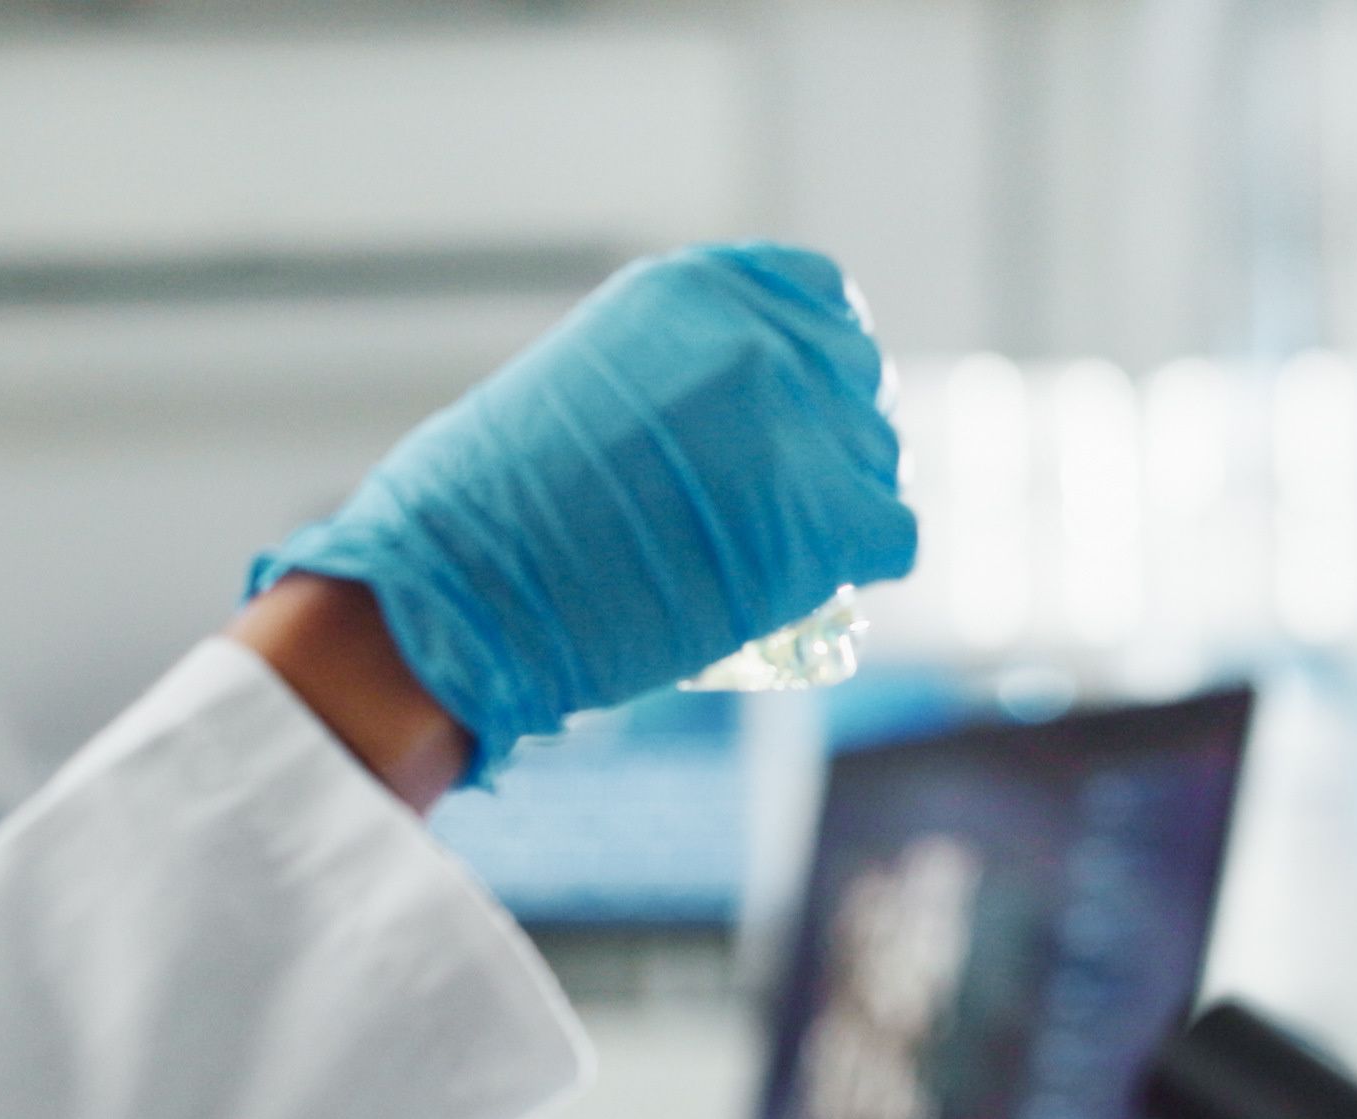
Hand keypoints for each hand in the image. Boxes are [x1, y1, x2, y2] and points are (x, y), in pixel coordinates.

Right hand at [247, 244, 917, 777]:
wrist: (466, 587)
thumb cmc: (488, 509)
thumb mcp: (584, 386)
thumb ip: (670, 380)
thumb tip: (726, 430)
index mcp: (697, 289)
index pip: (816, 298)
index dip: (811, 366)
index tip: (790, 416)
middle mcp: (763, 337)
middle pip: (854, 378)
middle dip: (828, 441)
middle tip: (781, 505)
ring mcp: (805, 421)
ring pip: (877, 459)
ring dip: (838, 508)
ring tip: (771, 556)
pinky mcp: (829, 516)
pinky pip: (890, 534)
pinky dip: (849, 570)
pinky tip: (791, 592)